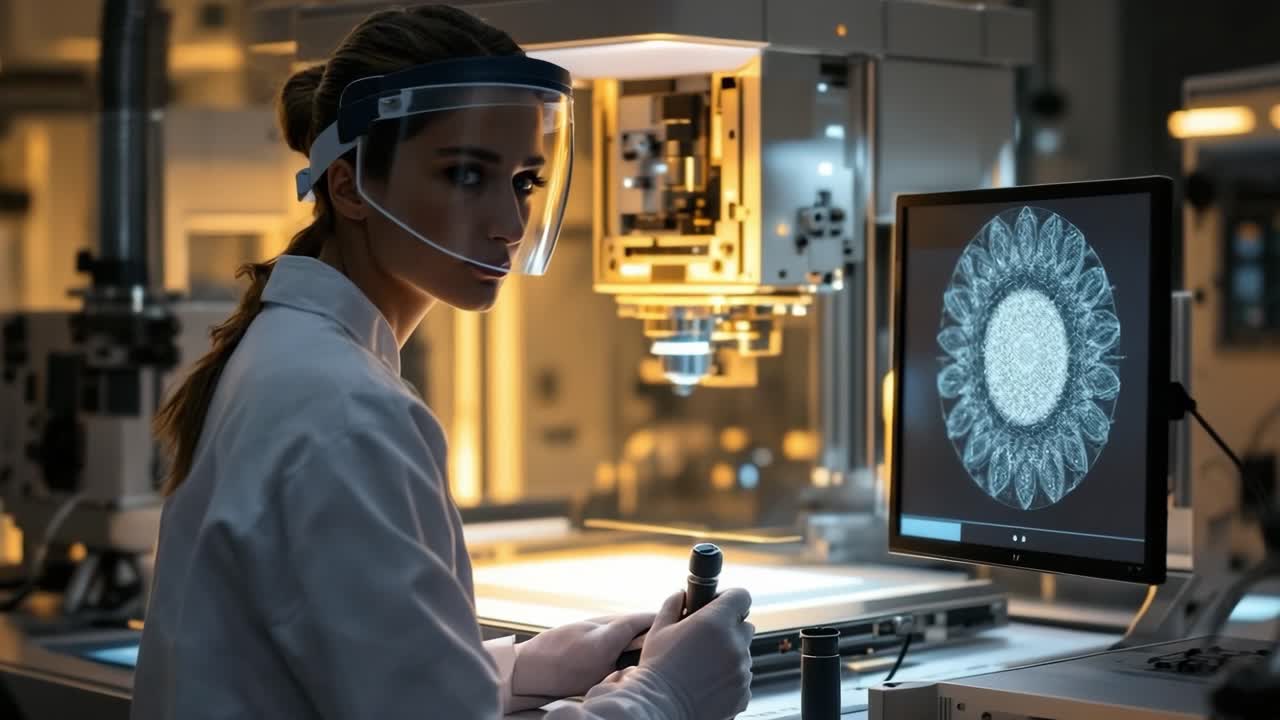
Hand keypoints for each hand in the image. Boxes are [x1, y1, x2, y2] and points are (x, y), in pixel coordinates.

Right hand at [511, 612, 654, 700]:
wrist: (532, 674)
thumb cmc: (555, 645)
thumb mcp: (586, 626)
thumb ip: (615, 623)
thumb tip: (639, 621)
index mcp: (605, 646)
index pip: (639, 625)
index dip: (652, 616)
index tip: (668, 607)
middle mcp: (611, 666)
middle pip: (643, 647)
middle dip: (652, 635)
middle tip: (664, 620)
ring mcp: (609, 680)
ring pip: (635, 660)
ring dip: (642, 649)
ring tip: (646, 637)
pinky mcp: (606, 688)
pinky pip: (624, 669)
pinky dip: (628, 660)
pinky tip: (628, 653)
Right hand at [636, 588, 754, 718]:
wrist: (660, 709)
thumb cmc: (657, 670)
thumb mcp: (659, 629)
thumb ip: (673, 605)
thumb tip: (681, 595)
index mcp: (715, 622)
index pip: (741, 596)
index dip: (729, 599)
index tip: (719, 605)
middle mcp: (734, 645)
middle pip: (744, 626)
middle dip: (729, 629)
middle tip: (706, 640)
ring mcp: (741, 671)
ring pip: (743, 654)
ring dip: (728, 656)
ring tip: (702, 666)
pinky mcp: (743, 693)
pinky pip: (742, 678)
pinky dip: (730, 679)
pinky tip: (708, 683)